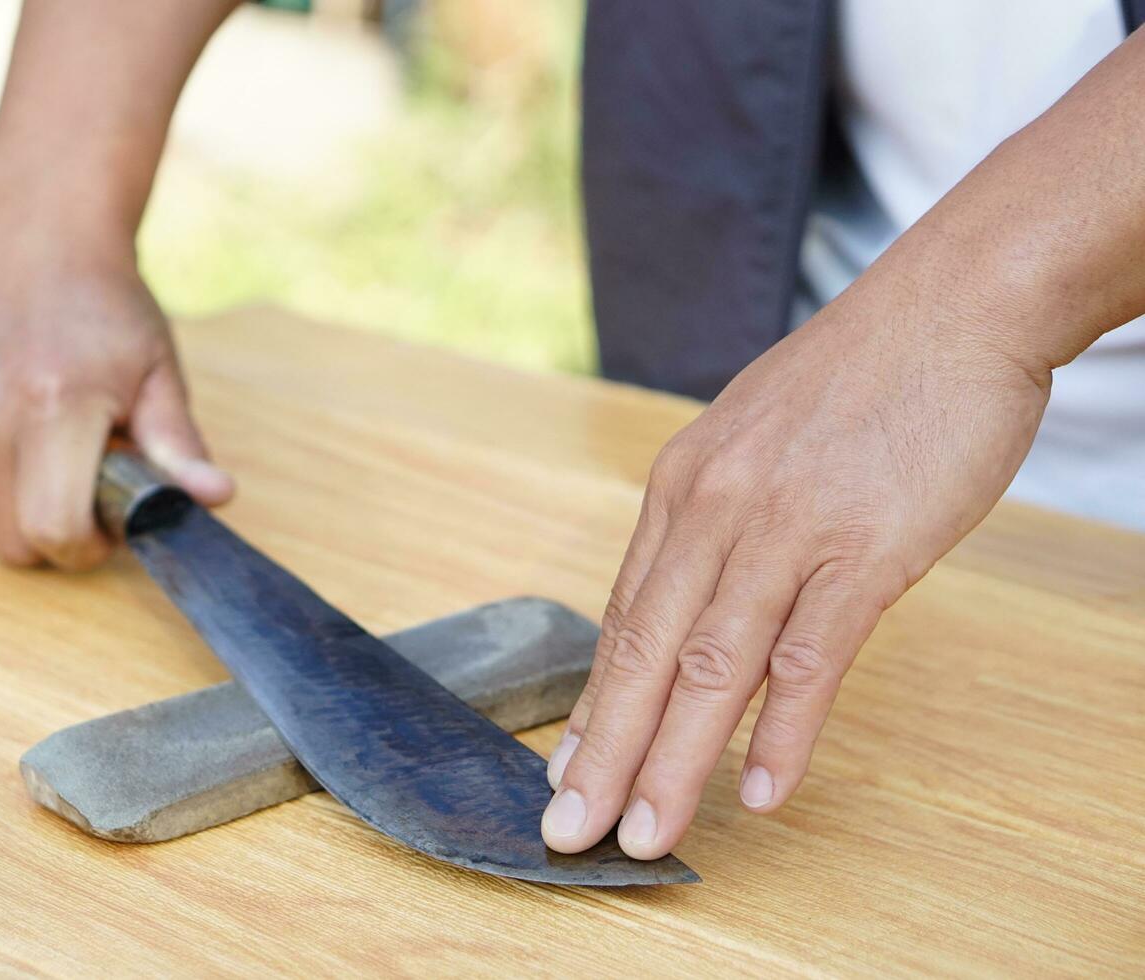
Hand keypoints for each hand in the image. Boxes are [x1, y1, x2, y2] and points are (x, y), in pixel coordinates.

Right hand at [0, 233, 232, 569]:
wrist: (36, 228)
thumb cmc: (106, 301)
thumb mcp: (158, 372)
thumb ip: (178, 446)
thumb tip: (212, 499)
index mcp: (53, 406)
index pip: (53, 531)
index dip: (88, 547)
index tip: (111, 522)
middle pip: (12, 541)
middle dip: (56, 535)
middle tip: (89, 486)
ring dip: (22, 497)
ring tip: (56, 437)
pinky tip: (18, 412)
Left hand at [541, 283, 1049, 857]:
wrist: (952, 304)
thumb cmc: (857, 379)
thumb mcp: (754, 440)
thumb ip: (716, 518)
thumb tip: (691, 595)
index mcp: (682, 488)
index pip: (623, 617)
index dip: (593, 704)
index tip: (566, 766)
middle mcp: (713, 511)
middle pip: (645, 654)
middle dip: (602, 753)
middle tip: (567, 829)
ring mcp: (784, 531)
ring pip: (711, 668)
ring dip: (673, 763)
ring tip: (644, 835)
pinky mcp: (862, 548)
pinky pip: (809, 656)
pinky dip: (780, 731)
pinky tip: (760, 790)